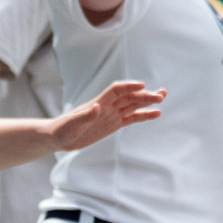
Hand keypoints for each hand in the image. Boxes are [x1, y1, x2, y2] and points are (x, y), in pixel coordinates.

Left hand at [45, 79, 163, 149]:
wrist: (59, 137)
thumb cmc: (63, 129)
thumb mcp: (72, 124)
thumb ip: (85, 116)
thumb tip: (97, 107)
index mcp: (98, 103)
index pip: (116, 90)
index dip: (129, 86)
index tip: (142, 85)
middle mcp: (107, 106)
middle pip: (129, 96)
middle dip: (144, 95)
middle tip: (161, 95)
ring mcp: (112, 114)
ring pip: (133, 104)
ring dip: (147, 100)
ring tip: (163, 96)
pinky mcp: (114, 123)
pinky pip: (132, 117)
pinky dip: (144, 115)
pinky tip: (156, 113)